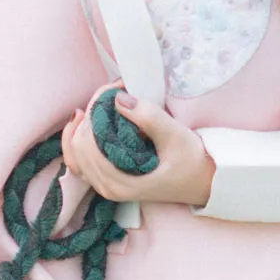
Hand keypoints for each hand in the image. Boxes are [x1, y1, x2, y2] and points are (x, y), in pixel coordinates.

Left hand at [60, 89, 214, 210]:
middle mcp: (108, 188)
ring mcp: (106, 187)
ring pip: (74, 155)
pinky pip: (81, 163)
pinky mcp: (109, 182)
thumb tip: (118, 98)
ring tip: (101, 104)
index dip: (96, 112)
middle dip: (90, 115)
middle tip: (110, 92)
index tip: (113, 91)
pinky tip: (88, 123)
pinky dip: (79, 142)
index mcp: (120, 183)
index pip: (87, 144)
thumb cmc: (193, 161)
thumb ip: (147, 117)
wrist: (204, 181)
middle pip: (77, 147)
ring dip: (83, 126)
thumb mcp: (175, 136)